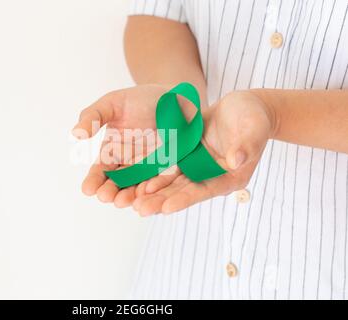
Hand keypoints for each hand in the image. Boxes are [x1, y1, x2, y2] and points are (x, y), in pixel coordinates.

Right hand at [72, 84, 182, 207]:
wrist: (174, 96)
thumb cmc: (139, 99)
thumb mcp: (112, 103)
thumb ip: (93, 117)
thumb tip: (75, 133)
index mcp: (112, 152)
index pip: (100, 170)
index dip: (94, 180)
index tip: (88, 189)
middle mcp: (129, 164)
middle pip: (118, 183)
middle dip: (110, 191)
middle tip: (105, 197)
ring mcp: (150, 167)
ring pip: (138, 186)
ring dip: (130, 196)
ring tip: (124, 202)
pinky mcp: (170, 167)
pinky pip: (161, 181)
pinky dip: (155, 188)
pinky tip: (148, 193)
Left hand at [132, 90, 275, 215]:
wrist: (244, 107)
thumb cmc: (254, 117)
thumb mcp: (253, 129)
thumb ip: (246, 145)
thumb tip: (236, 160)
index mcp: (229, 177)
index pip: (204, 191)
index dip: (185, 199)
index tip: (166, 207)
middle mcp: (211, 176)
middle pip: (184, 192)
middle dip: (162, 201)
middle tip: (141, 210)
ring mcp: (198, 167)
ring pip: (173, 183)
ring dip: (154, 192)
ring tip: (133, 202)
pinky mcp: (188, 156)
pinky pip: (169, 168)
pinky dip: (155, 174)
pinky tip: (138, 181)